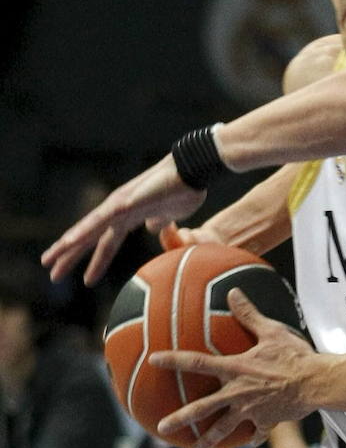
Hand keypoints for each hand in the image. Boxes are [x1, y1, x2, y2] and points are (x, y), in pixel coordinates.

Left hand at [42, 155, 205, 283]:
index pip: (106, 241)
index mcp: (129, 216)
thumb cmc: (185, 188)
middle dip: (70, 256)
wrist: (193, 169)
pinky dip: (84, 230)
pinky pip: (102, 219)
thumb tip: (152, 228)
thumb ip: (159, 222)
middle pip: (89, 237)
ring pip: (88, 228)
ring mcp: (121, 204)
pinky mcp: (127, 200)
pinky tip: (70, 241)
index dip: (95, 260)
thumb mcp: (170, 214)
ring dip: (68, 245)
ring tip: (50, 261)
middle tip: (53, 275)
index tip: (85, 278)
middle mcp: (118, 210)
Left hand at [150, 289, 320, 447]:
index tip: (155, 360)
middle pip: (202, 408)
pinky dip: (254, 436)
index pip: (198, 362)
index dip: (174, 360)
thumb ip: (249, 315)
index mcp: (236, 368)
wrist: (316, 382)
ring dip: (208, 440)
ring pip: (224, 428)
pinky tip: (252, 441)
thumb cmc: (295, 355)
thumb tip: (233, 293)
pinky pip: (258, 431)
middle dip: (180, 418)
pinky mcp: (266, 420)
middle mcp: (237, 392)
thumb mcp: (272, 331)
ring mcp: (250, 409)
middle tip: (162, 428)